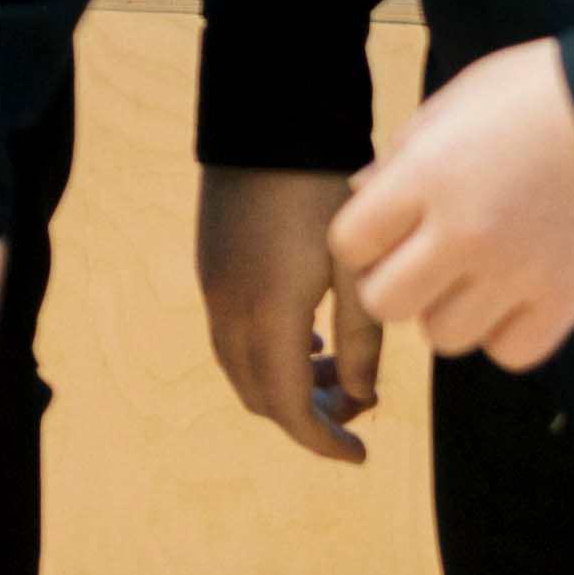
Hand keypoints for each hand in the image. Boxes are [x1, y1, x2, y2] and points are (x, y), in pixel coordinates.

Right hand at [195, 166, 385, 464]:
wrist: (271, 120)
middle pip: (257, 396)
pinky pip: (232, 335)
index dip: (322, 441)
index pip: (285, 407)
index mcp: (268, 316)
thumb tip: (361, 395)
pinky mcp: (212, 267)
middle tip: (355, 407)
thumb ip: (362, 338)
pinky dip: (267, 354)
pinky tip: (306, 333)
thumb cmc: (326, 187)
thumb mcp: (359, 265)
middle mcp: (229, 310)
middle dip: (305, 416)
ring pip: (241, 367)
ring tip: (334, 371)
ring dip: (284, 384)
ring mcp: (214, 288)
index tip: (359, 454)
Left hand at [332, 40, 573, 373]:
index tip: (386, 228)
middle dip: (395, 284)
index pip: (350, 243)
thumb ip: (405, 153)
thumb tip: (361, 193)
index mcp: (428, 175)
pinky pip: (509, 353)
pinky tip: (517, 297)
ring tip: (478, 275)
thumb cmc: (545, 94)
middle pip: (385, 303)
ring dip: (451, 311)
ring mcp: (516, 275)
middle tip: (423, 260)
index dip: (361, 239)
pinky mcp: (566, 304)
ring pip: (444, 337)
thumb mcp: (460, 99)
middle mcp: (464, 233)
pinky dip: (506, 334)